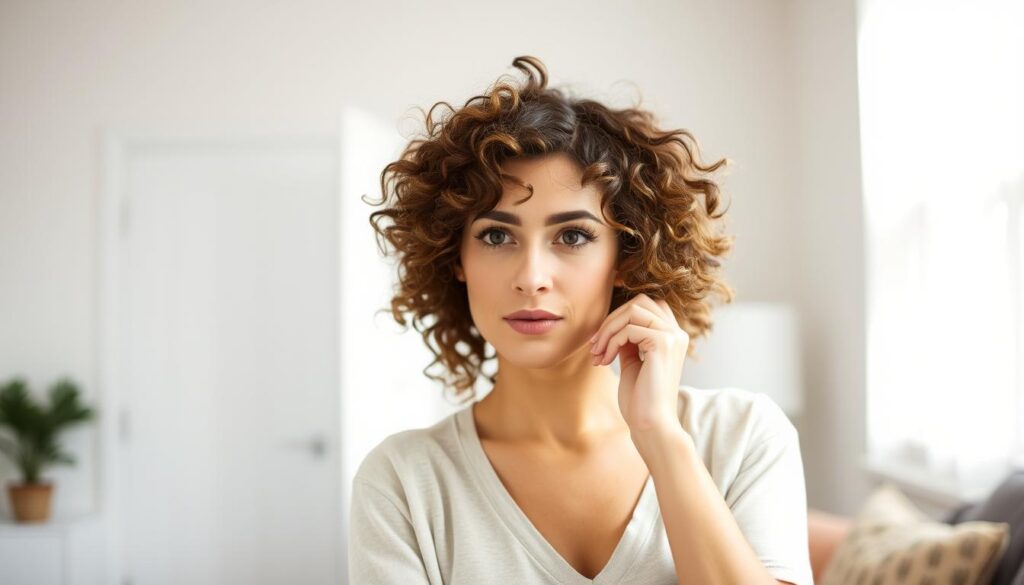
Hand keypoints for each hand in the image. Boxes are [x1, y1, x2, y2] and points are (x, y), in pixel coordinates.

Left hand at [588, 294, 689, 437]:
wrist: (651, 425)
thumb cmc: (640, 400)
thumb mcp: (631, 362)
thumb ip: (627, 340)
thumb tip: (613, 323)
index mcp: (672, 337)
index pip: (646, 306)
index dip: (619, 315)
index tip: (599, 339)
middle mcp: (677, 333)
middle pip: (640, 301)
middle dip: (612, 319)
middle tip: (594, 345)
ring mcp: (673, 336)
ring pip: (633, 311)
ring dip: (608, 329)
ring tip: (597, 353)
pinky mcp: (664, 344)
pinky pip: (629, 328)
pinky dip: (612, 341)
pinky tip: (605, 360)